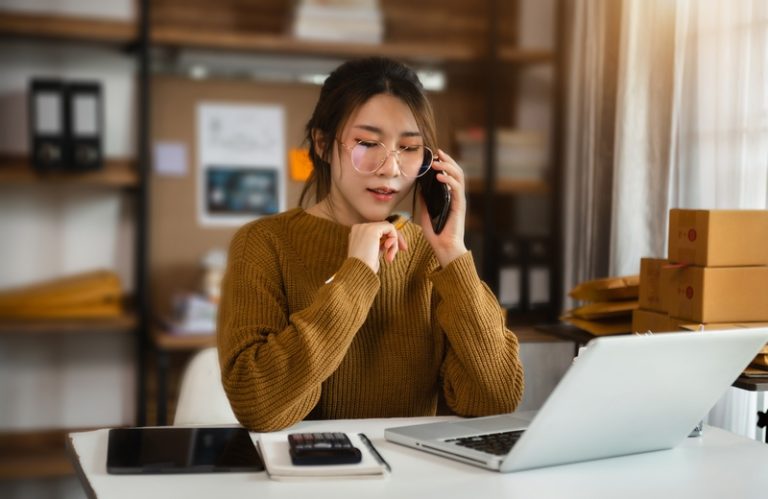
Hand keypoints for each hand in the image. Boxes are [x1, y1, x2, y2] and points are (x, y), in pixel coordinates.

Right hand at [348, 219, 408, 273]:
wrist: (359, 272)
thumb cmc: (365, 268)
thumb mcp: (373, 253)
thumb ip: (380, 245)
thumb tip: (392, 240)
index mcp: (357, 233)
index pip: (378, 231)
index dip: (389, 239)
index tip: (398, 250)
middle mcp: (360, 227)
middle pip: (384, 228)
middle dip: (396, 238)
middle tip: (404, 249)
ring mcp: (365, 227)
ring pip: (388, 229)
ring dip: (394, 243)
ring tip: (389, 257)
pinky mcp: (373, 229)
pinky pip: (391, 229)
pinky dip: (394, 240)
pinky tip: (389, 251)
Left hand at [418, 149, 467, 266]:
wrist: (444, 248)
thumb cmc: (436, 234)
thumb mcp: (426, 214)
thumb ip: (425, 202)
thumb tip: (420, 189)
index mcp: (450, 198)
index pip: (450, 176)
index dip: (444, 164)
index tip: (435, 156)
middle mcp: (456, 197)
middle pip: (457, 172)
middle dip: (448, 160)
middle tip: (438, 153)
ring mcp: (459, 201)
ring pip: (459, 177)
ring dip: (448, 167)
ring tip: (437, 163)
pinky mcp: (459, 206)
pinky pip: (456, 189)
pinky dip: (449, 180)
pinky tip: (440, 176)